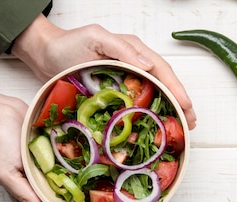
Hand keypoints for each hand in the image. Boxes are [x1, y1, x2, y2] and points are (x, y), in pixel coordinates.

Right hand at [0, 86, 114, 201]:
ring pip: (80, 195)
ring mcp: (56, 176)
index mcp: (33, 197)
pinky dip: (94, 180)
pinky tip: (110, 182)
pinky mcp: (63, 161)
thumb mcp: (5, 172)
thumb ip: (24, 196)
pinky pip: (81, 174)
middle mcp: (47, 190)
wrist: (1, 113)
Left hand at [12, 14, 195, 129]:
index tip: (186, 106)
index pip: (162, 70)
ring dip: (170, 110)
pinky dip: (151, 114)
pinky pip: (139, 103)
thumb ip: (123, 50)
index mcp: (133, 51)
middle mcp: (134, 64)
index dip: (176, 89)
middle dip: (180, 103)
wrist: (45, 55)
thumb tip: (149, 66)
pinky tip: (156, 126)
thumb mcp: (96, 39)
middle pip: (164, 84)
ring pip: (155, 94)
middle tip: (191, 123)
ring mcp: (127, 79)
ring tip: (181, 127)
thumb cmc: (68, 44)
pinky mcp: (117, 92)